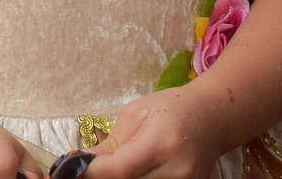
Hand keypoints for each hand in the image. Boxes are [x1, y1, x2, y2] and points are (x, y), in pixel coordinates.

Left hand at [85, 90, 219, 178]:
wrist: (211, 118)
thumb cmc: (170, 108)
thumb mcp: (135, 115)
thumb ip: (109, 145)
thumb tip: (78, 164)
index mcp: (161, 144)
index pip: (120, 170)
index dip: (91, 173)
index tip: (70, 169)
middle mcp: (175, 173)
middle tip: (85, 171)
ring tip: (105, 171)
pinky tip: (127, 175)